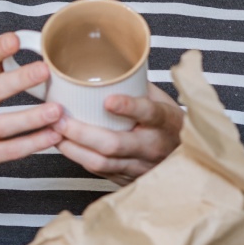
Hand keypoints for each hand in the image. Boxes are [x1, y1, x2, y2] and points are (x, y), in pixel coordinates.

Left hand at [52, 83, 183, 185]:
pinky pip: (100, 172)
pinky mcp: (129, 180)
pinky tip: (67, 146)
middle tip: (61, 119)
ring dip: (74, 148)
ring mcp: (141, 167)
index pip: (150, 113)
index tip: (108, 100)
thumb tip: (105, 64)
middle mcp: (153, 146)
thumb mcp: (161, 100)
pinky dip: (80, 158)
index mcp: (166, 121)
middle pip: (114, 144)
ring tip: (55, 133)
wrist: (187, 158)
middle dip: (82, 133)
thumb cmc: (169, 123)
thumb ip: (136, 86)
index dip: (129, 106)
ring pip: (102, 162)